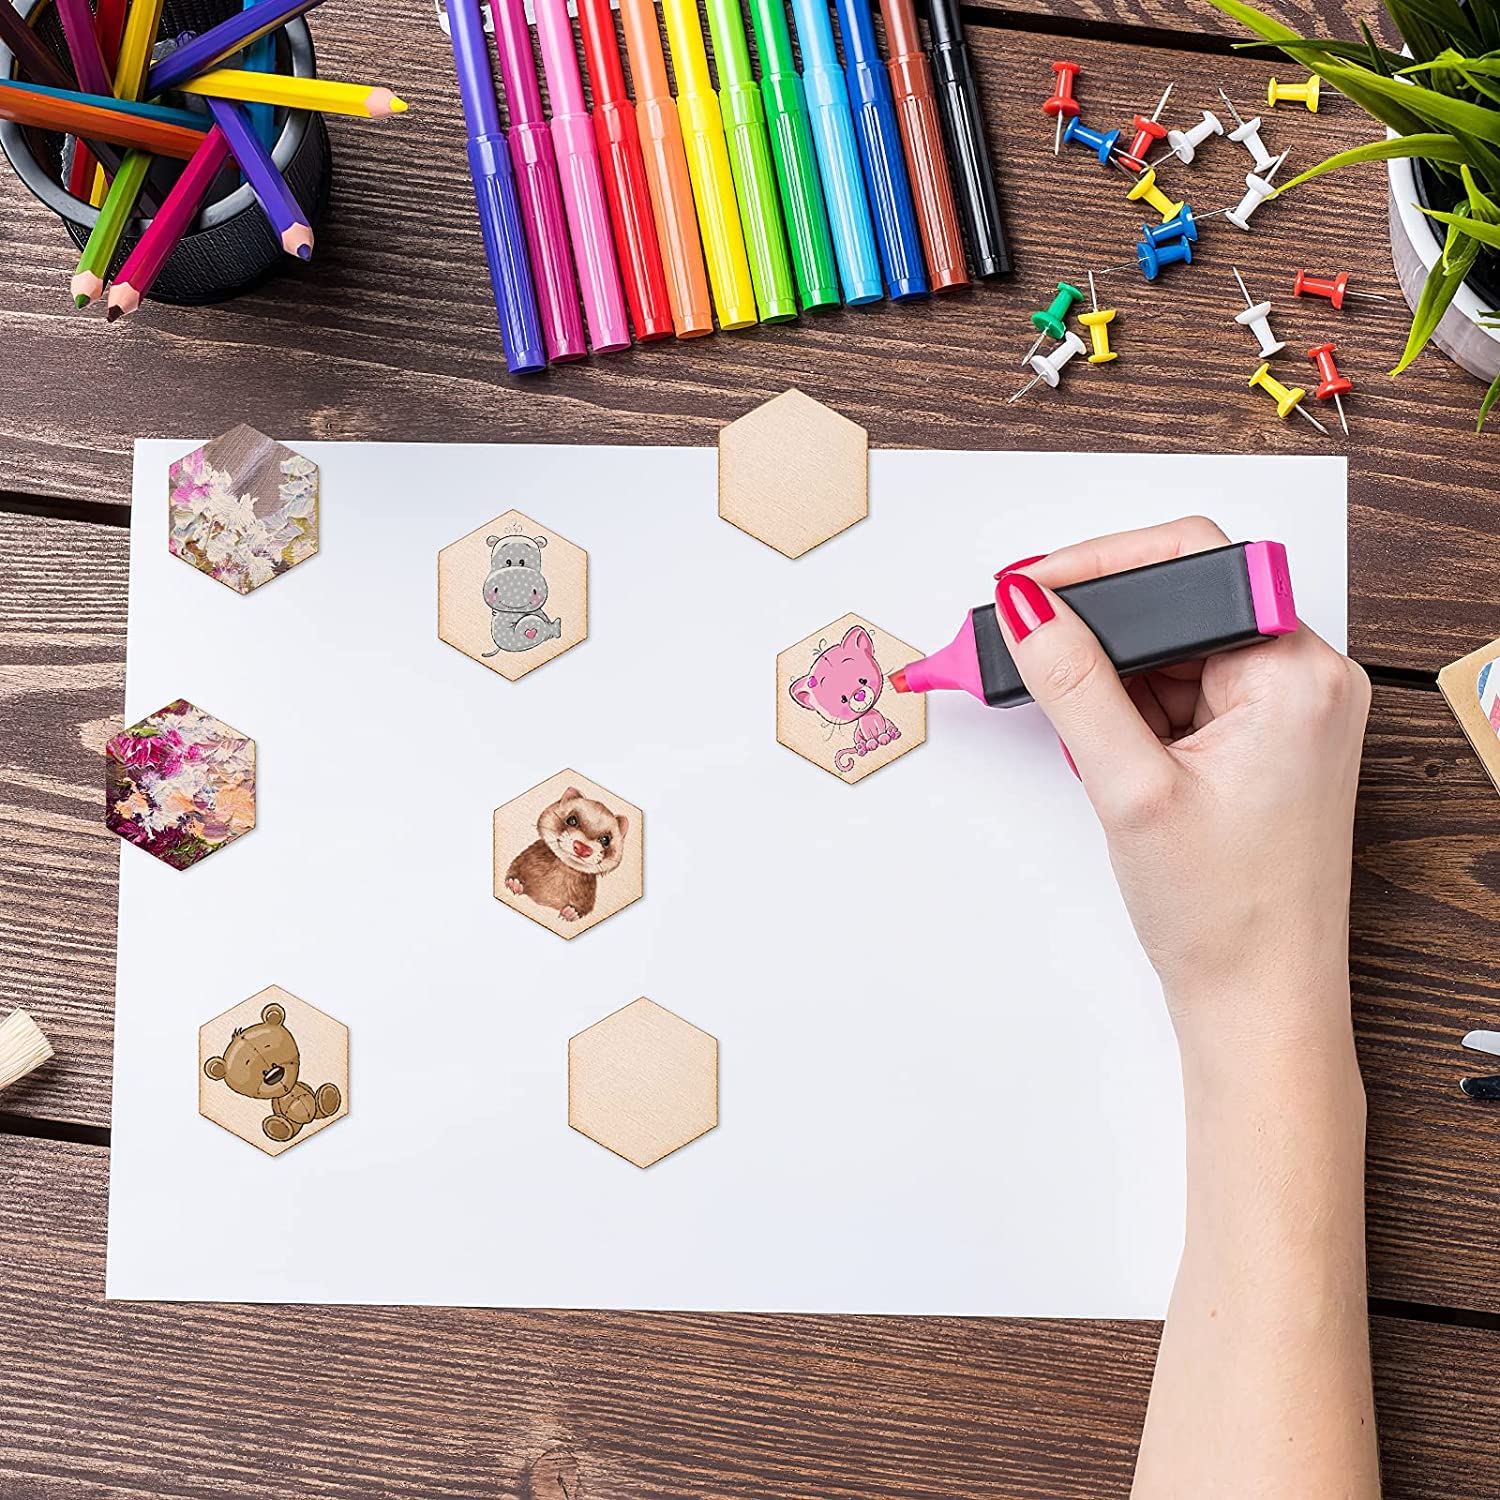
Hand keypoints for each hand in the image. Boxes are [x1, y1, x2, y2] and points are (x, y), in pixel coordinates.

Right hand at [995, 517, 1370, 1059]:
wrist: (1259, 1002)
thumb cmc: (1226, 915)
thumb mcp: (1130, 789)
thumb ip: (1073, 685)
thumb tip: (1027, 607)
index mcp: (1296, 674)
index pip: (1191, 561)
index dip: (1100, 564)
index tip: (1030, 590)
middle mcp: (1307, 679)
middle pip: (1180, 604)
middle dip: (1098, 635)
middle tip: (1032, 661)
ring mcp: (1291, 711)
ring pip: (1177, 651)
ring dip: (1116, 682)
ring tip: (1096, 751)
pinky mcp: (1270, 740)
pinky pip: (1188, 691)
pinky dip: (1139, 713)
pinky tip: (1121, 763)